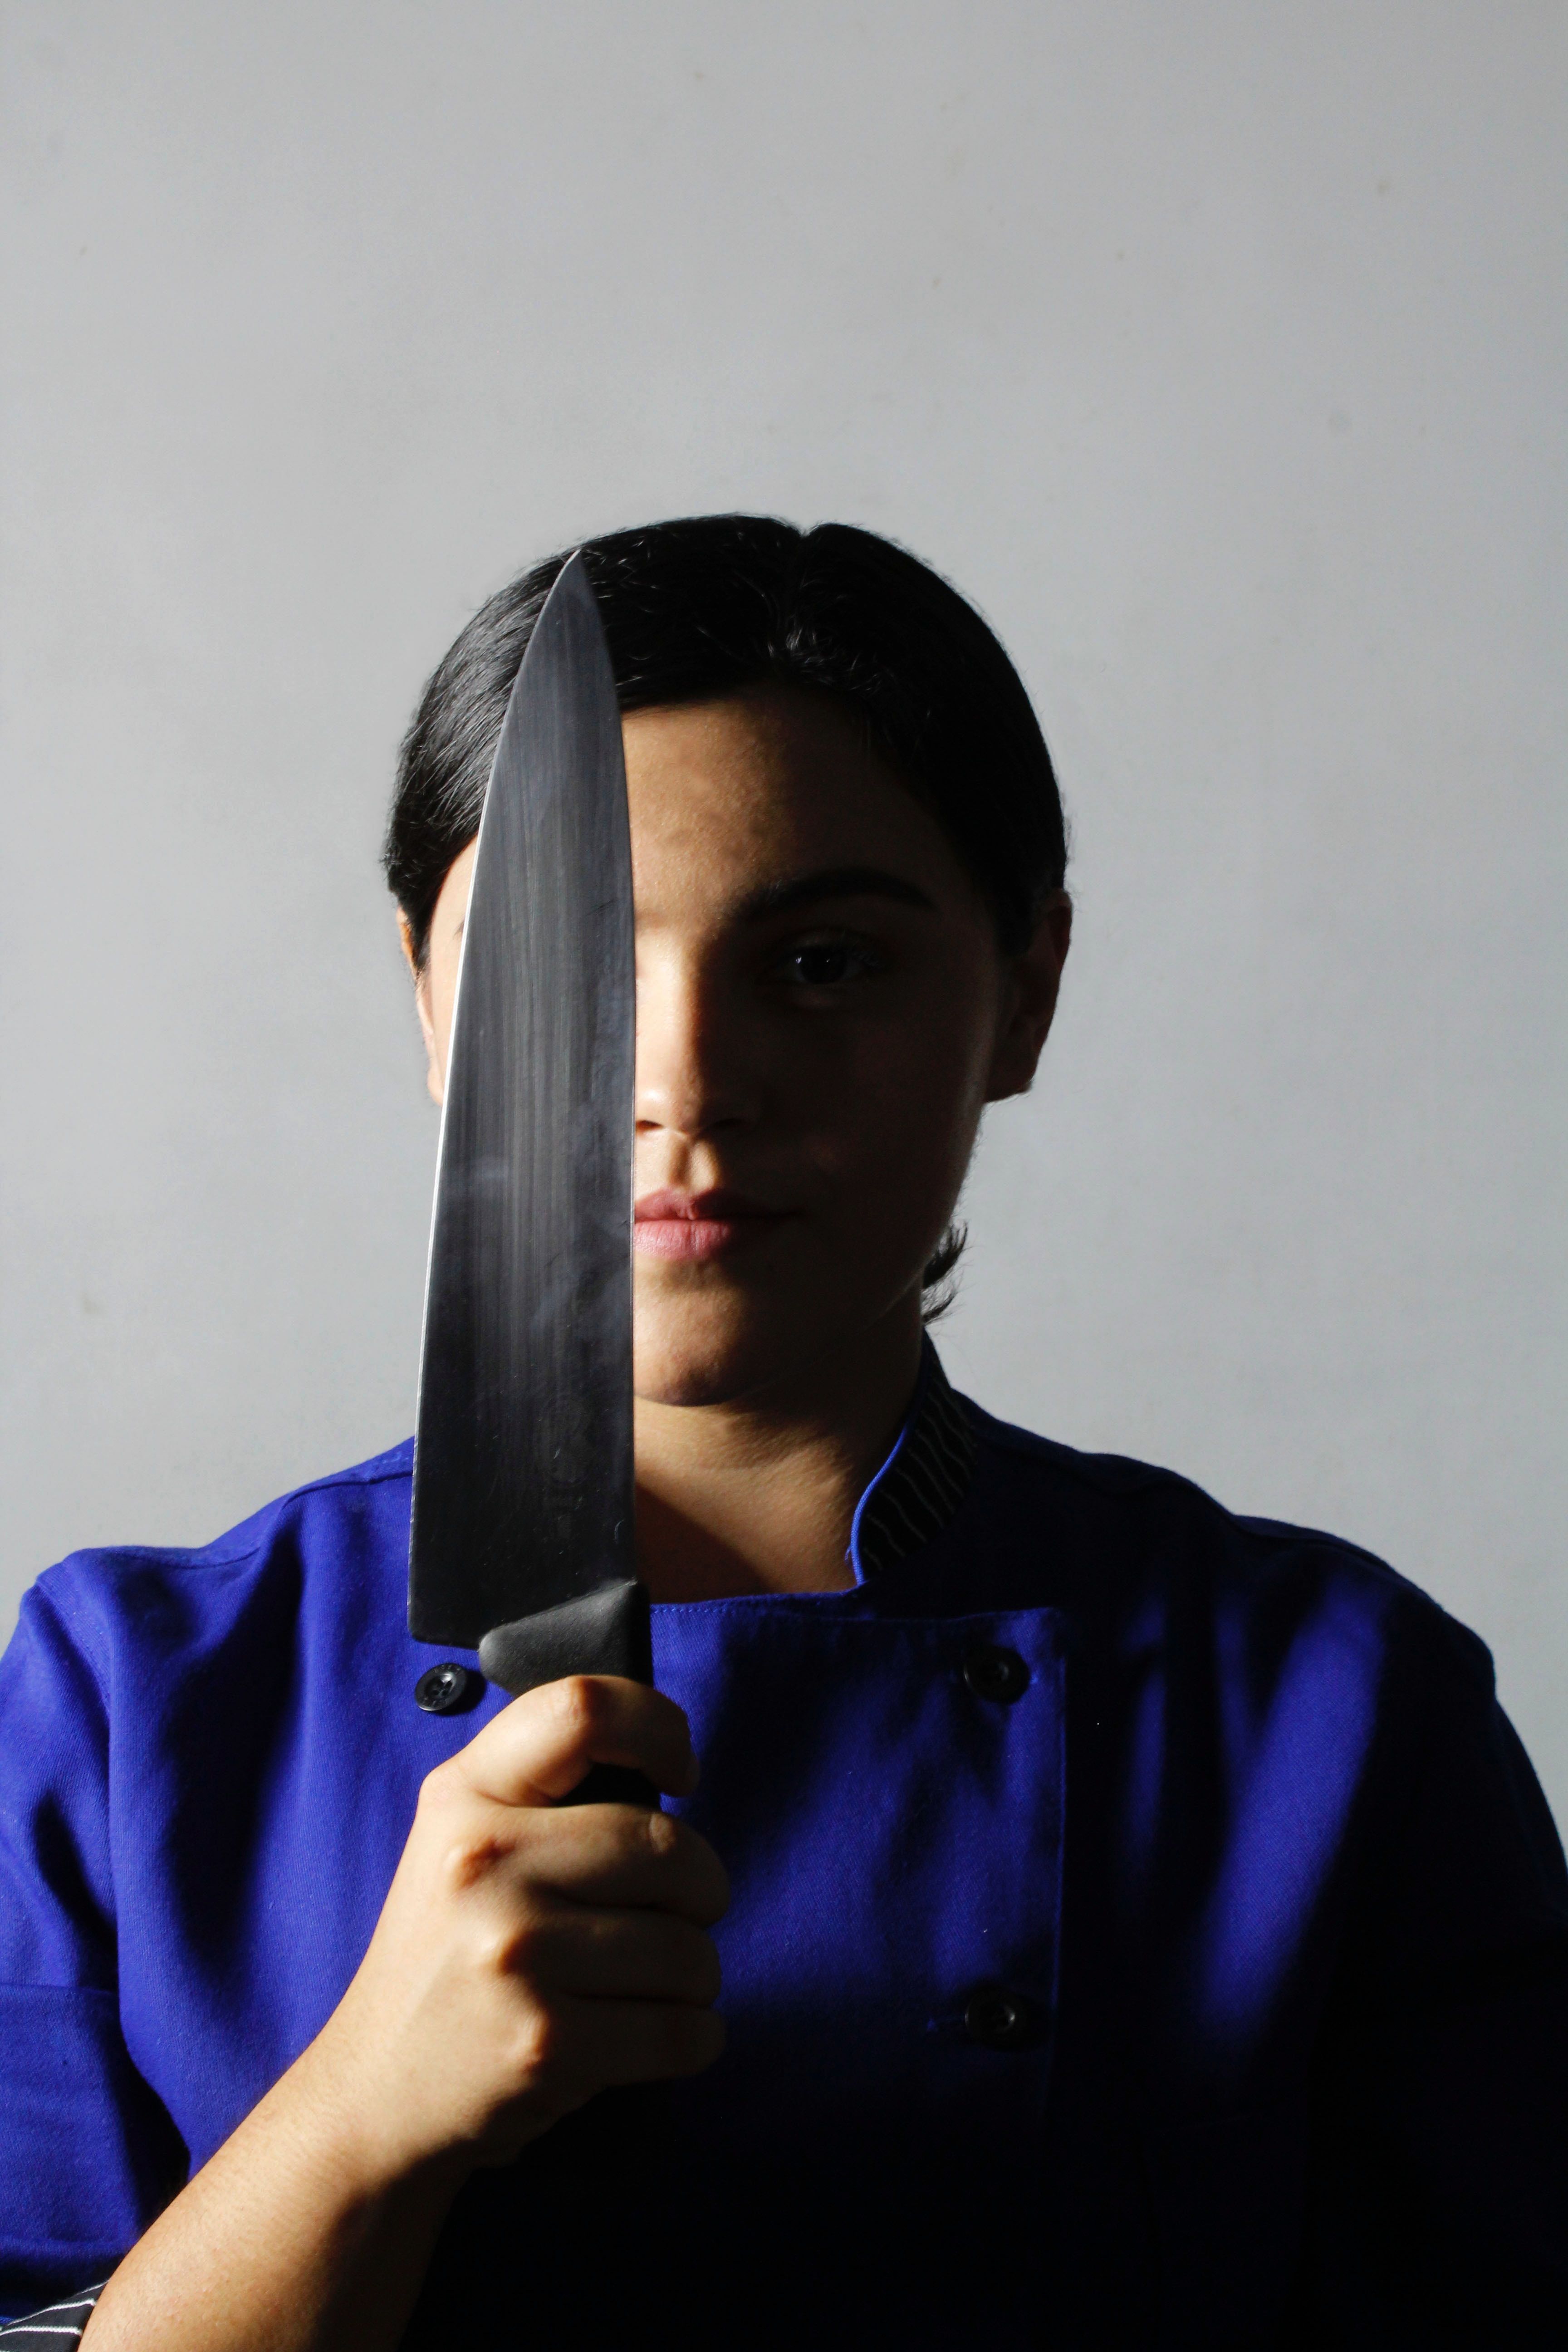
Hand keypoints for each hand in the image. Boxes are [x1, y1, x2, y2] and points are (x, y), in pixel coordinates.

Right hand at [311, 1675, 728, 2178]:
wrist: (372, 2098)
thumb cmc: (447, 1961)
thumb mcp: (462, 1842)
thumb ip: (545, 1789)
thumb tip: (663, 1762)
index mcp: (465, 1797)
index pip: (584, 1709)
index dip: (657, 1727)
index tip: (679, 1772)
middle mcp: (484, 1864)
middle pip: (671, 1846)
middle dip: (701, 1888)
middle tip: (671, 1914)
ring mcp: (514, 1954)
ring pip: (690, 1949)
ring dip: (692, 1976)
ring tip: (634, 1986)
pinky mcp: (547, 2043)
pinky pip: (685, 2030)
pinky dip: (691, 2039)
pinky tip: (642, 2038)